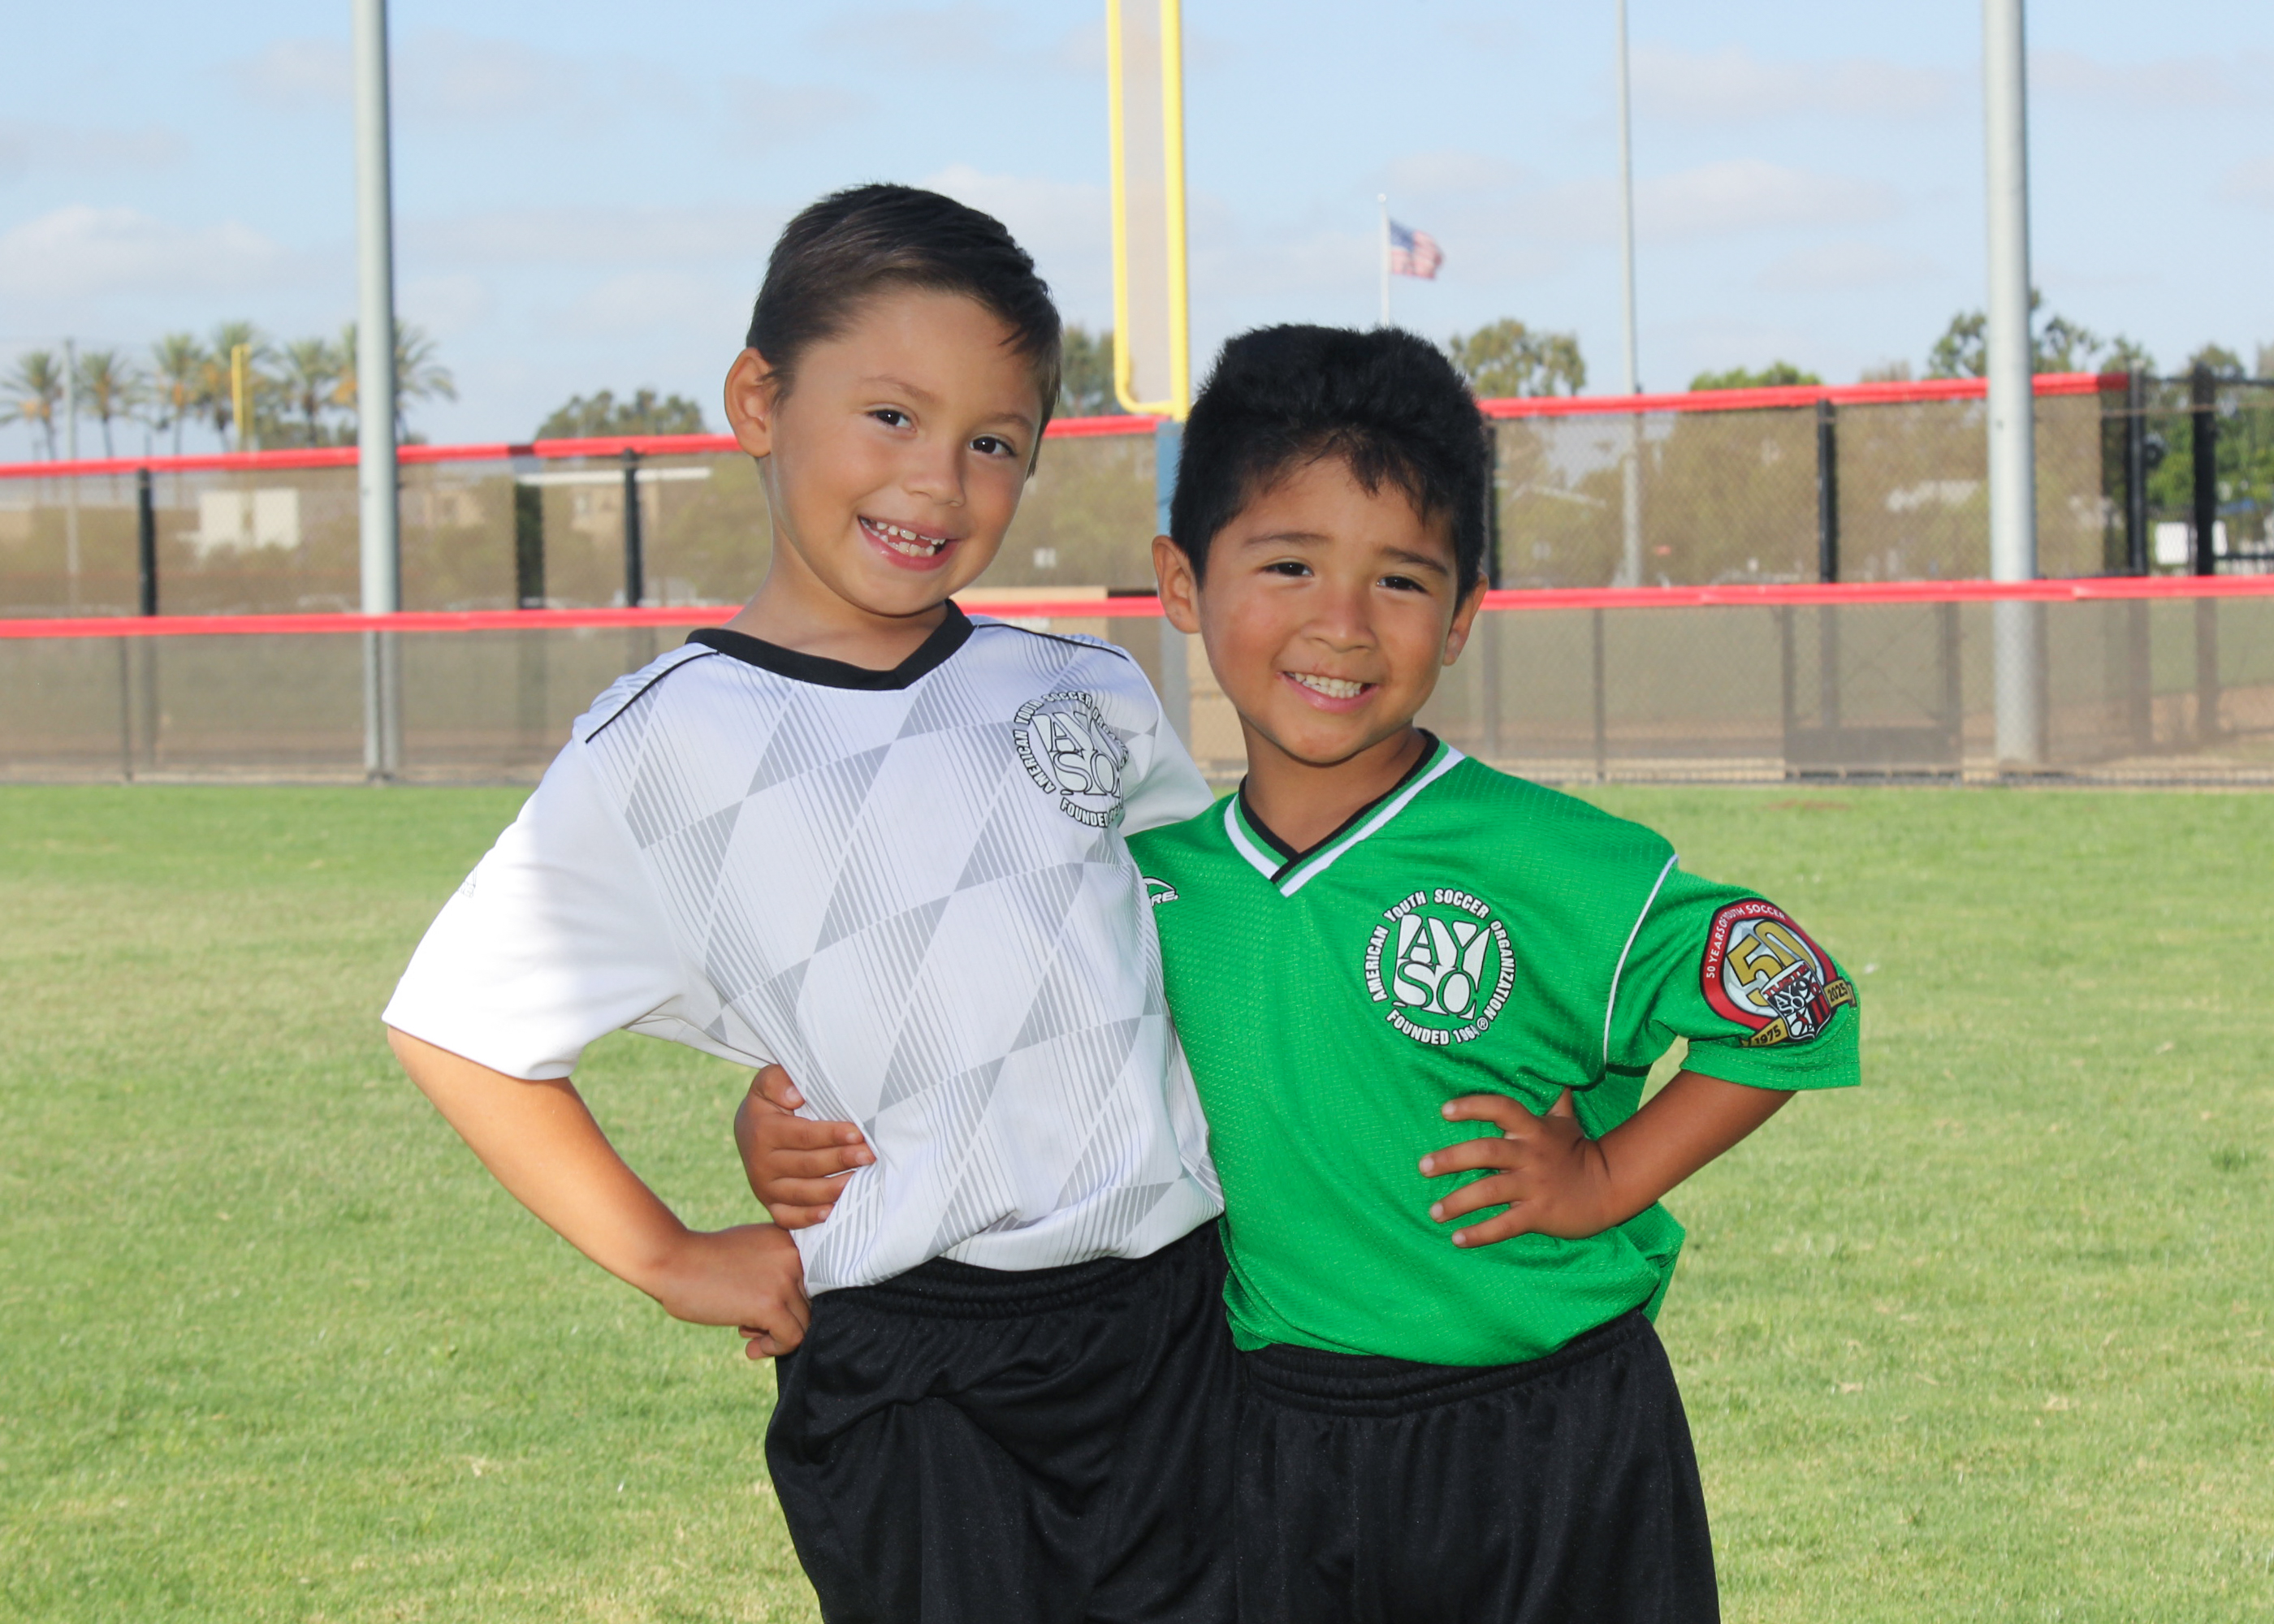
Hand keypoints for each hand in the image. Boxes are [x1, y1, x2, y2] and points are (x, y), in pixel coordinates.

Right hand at [645, 1222, 811, 1359]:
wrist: (672, 1261)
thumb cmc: (704, 1259)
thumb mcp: (751, 1250)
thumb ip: (776, 1268)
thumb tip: (795, 1306)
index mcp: (788, 1239)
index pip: (813, 1279)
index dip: (790, 1300)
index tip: (764, 1306)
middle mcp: (793, 1255)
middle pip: (810, 1302)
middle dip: (782, 1318)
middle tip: (750, 1323)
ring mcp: (784, 1279)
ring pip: (804, 1323)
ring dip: (775, 1334)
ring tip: (746, 1330)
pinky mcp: (771, 1305)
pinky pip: (792, 1338)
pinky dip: (773, 1349)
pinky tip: (750, 1347)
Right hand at [733, 1064, 872, 1228]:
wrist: (750, 1128)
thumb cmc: (771, 1101)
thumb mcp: (768, 1082)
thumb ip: (777, 1080)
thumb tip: (795, 1096)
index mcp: (762, 1131)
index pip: (803, 1135)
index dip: (831, 1135)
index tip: (857, 1133)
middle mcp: (760, 1163)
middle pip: (807, 1165)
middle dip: (842, 1160)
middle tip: (870, 1155)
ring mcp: (764, 1187)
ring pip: (802, 1194)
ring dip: (834, 1189)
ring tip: (861, 1181)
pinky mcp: (770, 1204)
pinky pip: (788, 1217)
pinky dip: (810, 1218)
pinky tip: (832, 1211)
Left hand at [1419, 1072, 1796, 1248]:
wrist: (1609, 1187)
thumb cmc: (1578, 1151)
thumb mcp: (1566, 1122)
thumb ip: (1554, 1099)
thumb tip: (1555, 1071)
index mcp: (1533, 1130)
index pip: (1502, 1108)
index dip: (1473, 1106)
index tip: (1444, 1111)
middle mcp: (1531, 1155)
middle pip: (1487, 1152)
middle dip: (1452, 1159)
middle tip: (1423, 1167)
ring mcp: (1535, 1185)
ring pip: (1490, 1191)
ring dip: (1459, 1202)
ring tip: (1434, 1212)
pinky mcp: (1539, 1214)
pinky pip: (1505, 1225)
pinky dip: (1480, 1234)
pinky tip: (1457, 1239)